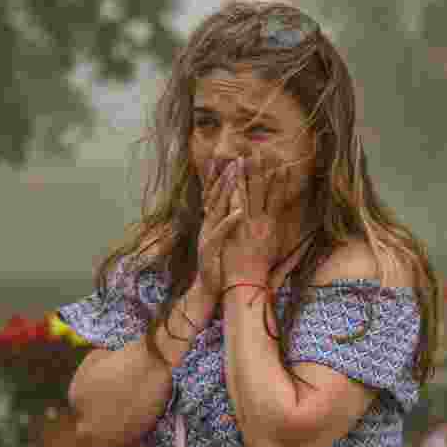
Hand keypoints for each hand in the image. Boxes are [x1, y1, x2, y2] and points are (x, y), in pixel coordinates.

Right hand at [195, 159, 243, 298]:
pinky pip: (222, 232)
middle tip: (235, 159)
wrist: (207, 288)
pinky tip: (240, 211)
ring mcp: (207, 235)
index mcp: (210, 222)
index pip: (213, 194)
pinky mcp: (211, 248)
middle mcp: (207, 225)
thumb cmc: (218, 265)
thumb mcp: (219, 239)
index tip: (226, 159)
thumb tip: (230, 208)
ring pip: (217, 208)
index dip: (218, 176)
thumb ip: (223, 222)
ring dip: (226, 190)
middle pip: (215, 196)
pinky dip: (230, 221)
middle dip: (225, 176)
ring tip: (236, 174)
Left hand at [221, 152, 290, 285]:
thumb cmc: (260, 270)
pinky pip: (236, 203)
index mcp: (272, 226)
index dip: (281, 181)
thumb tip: (298, 235)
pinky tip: (234, 175)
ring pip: (250, 193)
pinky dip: (236, 188)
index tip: (284, 165)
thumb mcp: (275, 252)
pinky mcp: (237, 227)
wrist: (247, 282)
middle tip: (264, 151)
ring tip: (248, 155)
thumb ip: (284, 239)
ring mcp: (249, 222)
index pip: (278, 198)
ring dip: (249, 173)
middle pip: (264, 190)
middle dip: (264, 169)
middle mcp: (262, 221)